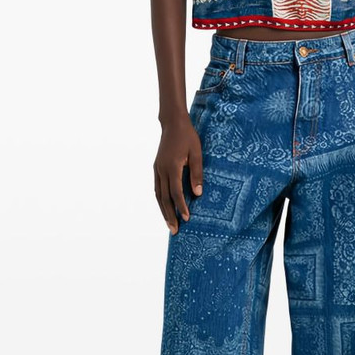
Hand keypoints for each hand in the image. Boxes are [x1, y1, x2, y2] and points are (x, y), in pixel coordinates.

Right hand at [154, 114, 203, 233]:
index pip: (176, 192)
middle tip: (175, 231)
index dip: (181, 206)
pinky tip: (165, 208)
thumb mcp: (197, 153)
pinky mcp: (157, 168)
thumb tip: (198, 193)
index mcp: (172, 166)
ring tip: (169, 225)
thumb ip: (197, 173)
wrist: (173, 123)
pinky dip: (160, 201)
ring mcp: (157, 169)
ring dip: (163, 211)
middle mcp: (161, 170)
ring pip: (158, 195)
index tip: (187, 218)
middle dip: (169, 215)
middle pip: (164, 198)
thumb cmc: (188, 137)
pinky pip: (157, 188)